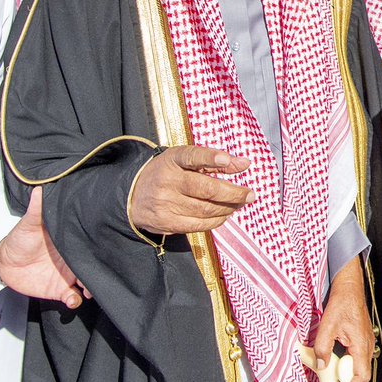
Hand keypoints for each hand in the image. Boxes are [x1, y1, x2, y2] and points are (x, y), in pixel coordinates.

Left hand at [0, 187, 91, 308]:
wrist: (6, 263)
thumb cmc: (19, 238)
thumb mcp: (28, 223)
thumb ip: (37, 209)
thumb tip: (39, 189)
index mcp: (70, 240)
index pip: (90, 241)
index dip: (100, 246)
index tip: (106, 248)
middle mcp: (73, 257)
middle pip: (94, 263)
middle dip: (100, 269)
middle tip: (99, 272)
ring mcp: (69, 274)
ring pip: (89, 281)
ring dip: (92, 287)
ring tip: (88, 288)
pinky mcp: (60, 289)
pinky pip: (73, 297)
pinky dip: (75, 300)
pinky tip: (72, 299)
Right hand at [129, 146, 252, 234]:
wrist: (132, 195)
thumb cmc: (166, 173)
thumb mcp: (184, 160)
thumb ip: (214, 161)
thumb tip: (245, 164)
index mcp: (172, 159)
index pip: (192, 156)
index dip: (210, 158)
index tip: (226, 160)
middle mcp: (168, 181)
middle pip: (207, 189)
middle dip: (233, 193)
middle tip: (250, 195)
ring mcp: (165, 203)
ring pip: (205, 209)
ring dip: (228, 208)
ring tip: (239, 204)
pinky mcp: (165, 222)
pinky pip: (197, 225)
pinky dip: (215, 221)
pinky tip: (224, 215)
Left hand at [313, 257, 372, 381]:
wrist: (349, 287)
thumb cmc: (343, 302)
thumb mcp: (327, 325)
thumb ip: (322, 348)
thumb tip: (321, 365)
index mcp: (361, 344)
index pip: (362, 376)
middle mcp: (367, 345)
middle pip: (362, 374)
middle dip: (346, 380)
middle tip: (331, 379)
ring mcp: (367, 341)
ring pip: (360, 365)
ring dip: (346, 371)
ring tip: (332, 367)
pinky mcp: (363, 338)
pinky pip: (358, 356)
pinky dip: (348, 361)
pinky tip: (337, 354)